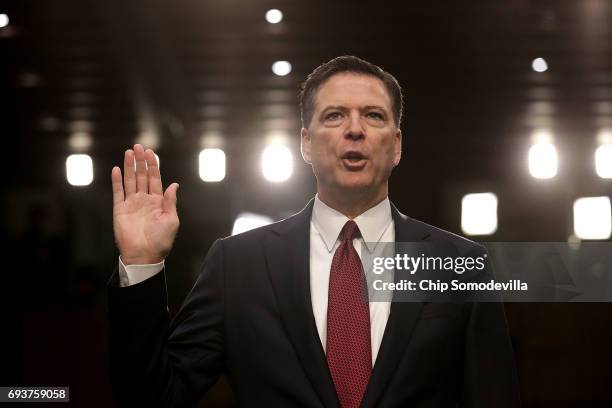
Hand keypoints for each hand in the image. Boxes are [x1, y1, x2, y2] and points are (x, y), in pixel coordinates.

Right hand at [111, 144, 179, 264]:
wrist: (144, 255)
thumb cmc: (160, 240)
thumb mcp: (171, 220)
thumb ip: (170, 201)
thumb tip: (175, 184)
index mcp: (158, 202)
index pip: (154, 179)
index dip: (152, 165)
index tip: (150, 152)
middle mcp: (144, 200)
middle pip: (141, 176)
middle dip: (140, 161)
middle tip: (138, 147)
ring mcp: (131, 204)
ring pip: (130, 180)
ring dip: (129, 166)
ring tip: (129, 152)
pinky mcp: (119, 209)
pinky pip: (117, 192)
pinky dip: (117, 181)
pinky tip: (117, 169)